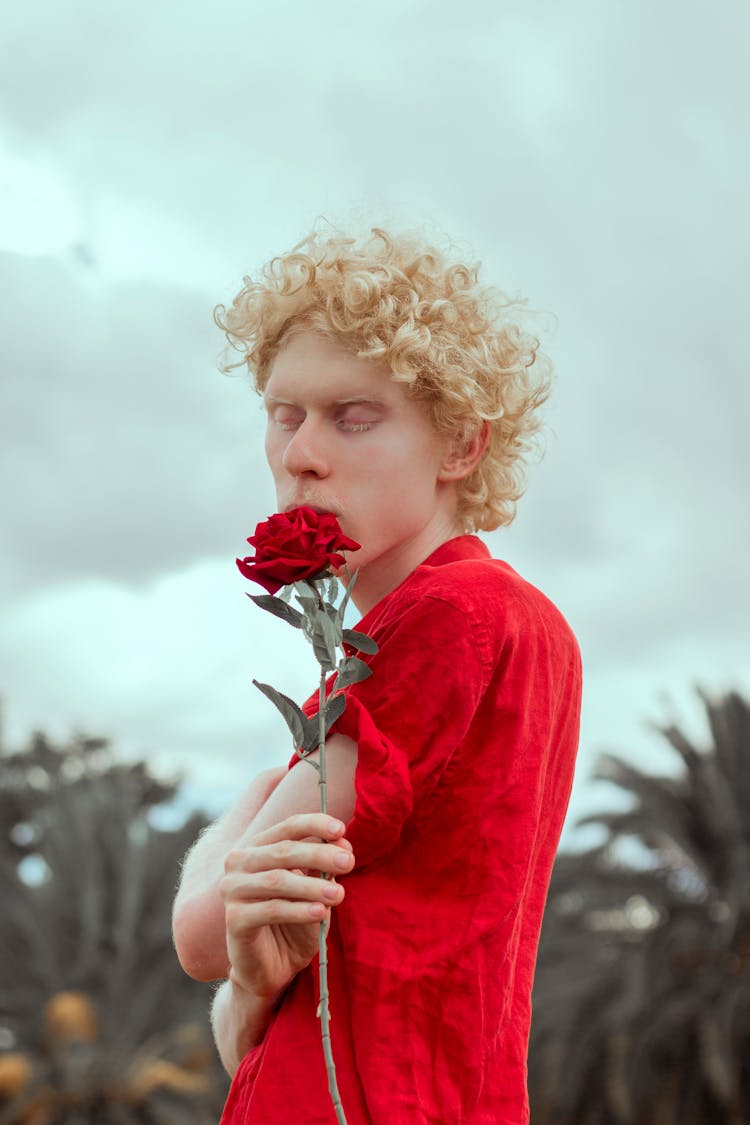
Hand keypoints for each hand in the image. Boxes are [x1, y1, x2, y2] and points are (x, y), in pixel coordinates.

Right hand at [220, 813, 354, 1002]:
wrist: (272, 968)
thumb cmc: (294, 922)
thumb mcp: (315, 890)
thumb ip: (324, 866)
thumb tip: (344, 844)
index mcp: (258, 848)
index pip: (287, 827)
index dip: (314, 824)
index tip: (341, 829)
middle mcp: (239, 863)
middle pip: (283, 851)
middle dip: (319, 854)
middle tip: (349, 863)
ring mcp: (232, 891)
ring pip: (277, 880)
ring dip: (312, 886)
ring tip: (338, 894)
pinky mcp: (234, 920)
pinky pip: (270, 910)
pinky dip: (298, 910)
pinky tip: (320, 913)